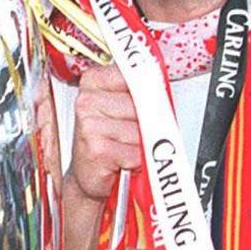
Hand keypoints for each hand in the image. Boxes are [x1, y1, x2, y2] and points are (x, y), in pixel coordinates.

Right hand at [67, 64, 140, 203]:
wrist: (88, 174)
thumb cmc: (108, 140)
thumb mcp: (124, 109)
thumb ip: (142, 93)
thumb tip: (163, 90)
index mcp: (94, 81)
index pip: (135, 76)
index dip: (150, 92)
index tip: (151, 99)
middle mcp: (87, 101)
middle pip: (141, 105)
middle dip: (147, 123)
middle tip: (134, 131)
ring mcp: (90, 124)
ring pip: (141, 131)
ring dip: (141, 145)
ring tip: (126, 147)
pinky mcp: (97, 149)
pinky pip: (136, 153)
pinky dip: (137, 161)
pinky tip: (122, 160)